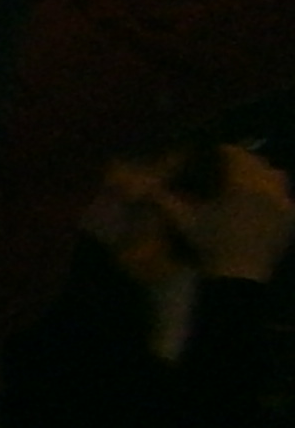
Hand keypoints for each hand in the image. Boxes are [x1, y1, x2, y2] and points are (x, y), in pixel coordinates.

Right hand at [91, 146, 289, 287]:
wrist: (237, 275)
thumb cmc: (209, 245)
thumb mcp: (184, 221)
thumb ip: (166, 201)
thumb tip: (147, 187)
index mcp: (241, 181)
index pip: (233, 154)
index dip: (221, 152)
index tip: (211, 155)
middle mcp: (266, 185)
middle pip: (256, 162)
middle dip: (242, 162)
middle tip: (227, 170)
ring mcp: (282, 201)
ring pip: (276, 175)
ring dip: (262, 175)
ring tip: (247, 184)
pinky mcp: (289, 218)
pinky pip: (286, 197)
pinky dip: (276, 195)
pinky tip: (263, 203)